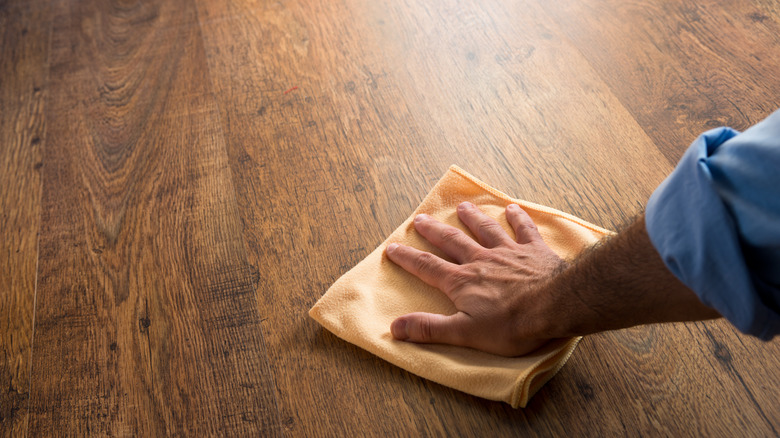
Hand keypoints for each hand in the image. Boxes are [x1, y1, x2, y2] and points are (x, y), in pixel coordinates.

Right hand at [385, 202, 564, 356]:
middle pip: (452, 241)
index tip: (392, 247)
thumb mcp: (464, 333)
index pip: (427, 267)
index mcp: (462, 281)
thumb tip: (395, 327)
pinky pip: (524, 230)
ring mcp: (508, 252)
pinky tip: (512, 208)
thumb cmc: (511, 325)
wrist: (556, 306)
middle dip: (434, 231)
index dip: (408, 257)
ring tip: (463, 207)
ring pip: (485, 229)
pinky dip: (518, 218)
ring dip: (472, 217)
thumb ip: (430, 328)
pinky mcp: (534, 251)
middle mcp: (481, 260)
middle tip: (420, 219)